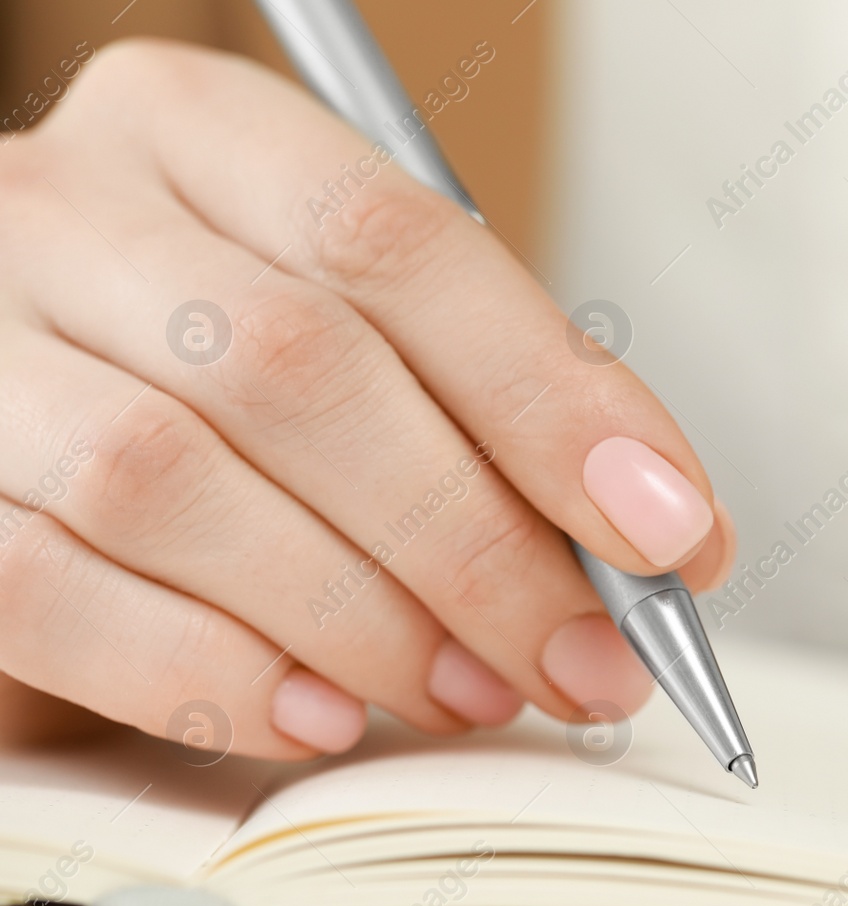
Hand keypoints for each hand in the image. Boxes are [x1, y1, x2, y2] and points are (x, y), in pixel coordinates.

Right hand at [0, 40, 733, 758]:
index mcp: (201, 134)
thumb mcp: (360, 339)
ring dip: (359, 617)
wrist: (33, 427)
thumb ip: (485, 407)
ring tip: (469, 691)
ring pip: (169, 483)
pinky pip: (49, 593)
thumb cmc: (228, 384)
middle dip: (474, 542)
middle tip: (585, 653)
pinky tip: (314, 715)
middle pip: (297, 368)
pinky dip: (205, 673)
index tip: (669, 529)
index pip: (399, 245)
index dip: (552, 401)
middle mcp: (65, 209)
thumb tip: (656, 536)